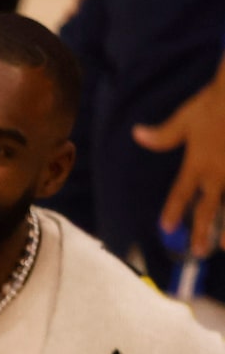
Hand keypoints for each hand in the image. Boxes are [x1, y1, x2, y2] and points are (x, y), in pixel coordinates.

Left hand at [135, 68, 224, 257]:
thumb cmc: (216, 101)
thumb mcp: (187, 116)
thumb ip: (164, 134)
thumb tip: (137, 134)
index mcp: (198, 163)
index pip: (182, 192)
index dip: (173, 210)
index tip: (167, 226)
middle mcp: (219, 172)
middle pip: (207, 208)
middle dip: (200, 231)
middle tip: (196, 251)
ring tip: (222, 247)